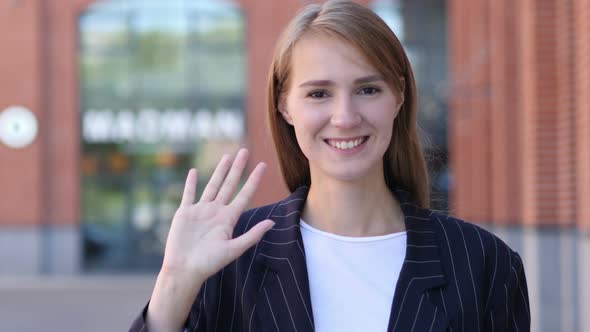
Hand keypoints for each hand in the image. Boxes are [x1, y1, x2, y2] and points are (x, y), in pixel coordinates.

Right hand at [160, 148, 273, 280]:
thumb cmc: (209, 264)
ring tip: (227, 156)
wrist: (184, 270)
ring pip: (212, 185)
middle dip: (238, 168)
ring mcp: (200, 211)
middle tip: (245, 151)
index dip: (254, 180)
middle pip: (229, 185)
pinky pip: (188, 194)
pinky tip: (193, 171)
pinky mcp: (185, 213)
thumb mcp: (234, 249)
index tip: (263, 166)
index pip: (244, 195)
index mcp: (229, 219)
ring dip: (219, 171)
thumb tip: (272, 222)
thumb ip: (252, 235)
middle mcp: (216, 212)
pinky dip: (190, 183)